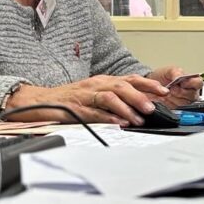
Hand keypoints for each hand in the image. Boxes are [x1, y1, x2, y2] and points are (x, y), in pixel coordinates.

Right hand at [3, 73, 169, 125]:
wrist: (40, 101)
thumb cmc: (70, 99)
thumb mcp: (96, 94)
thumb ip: (117, 99)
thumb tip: (141, 108)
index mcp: (103, 81)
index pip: (130, 79)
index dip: (148, 84)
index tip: (164, 91)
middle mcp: (96, 85)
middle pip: (122, 86)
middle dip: (140, 96)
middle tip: (153, 107)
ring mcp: (85, 96)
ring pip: (109, 97)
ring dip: (126, 107)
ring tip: (138, 118)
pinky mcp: (75, 108)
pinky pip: (93, 112)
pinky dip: (107, 118)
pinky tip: (118, 123)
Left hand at [149, 66, 202, 103]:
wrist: (153, 84)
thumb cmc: (164, 76)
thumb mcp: (169, 70)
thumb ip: (176, 72)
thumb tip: (179, 77)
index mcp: (193, 81)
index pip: (198, 83)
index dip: (191, 84)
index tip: (182, 83)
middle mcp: (191, 92)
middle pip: (192, 95)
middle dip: (180, 92)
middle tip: (171, 88)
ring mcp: (185, 101)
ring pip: (184, 103)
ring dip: (173, 97)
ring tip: (167, 92)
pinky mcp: (178, 107)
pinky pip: (175, 107)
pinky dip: (168, 102)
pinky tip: (165, 97)